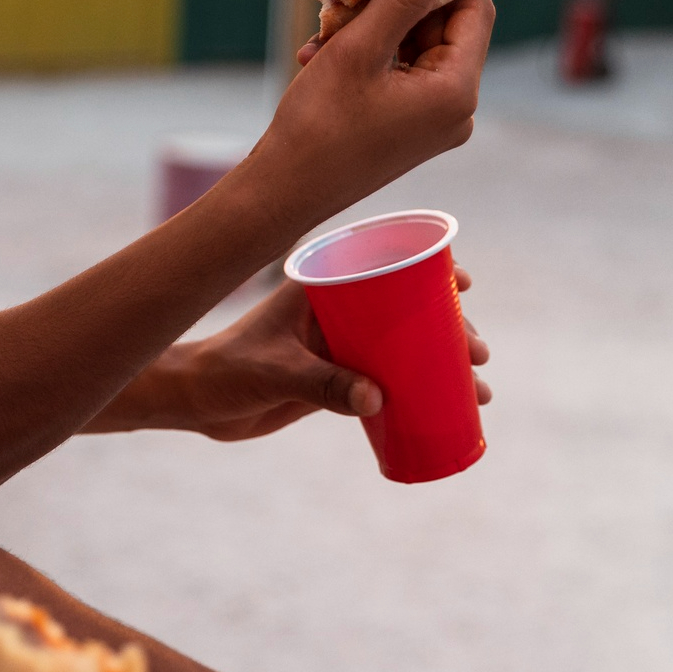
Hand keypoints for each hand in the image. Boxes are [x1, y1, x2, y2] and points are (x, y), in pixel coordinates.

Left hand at [116, 270, 490, 439]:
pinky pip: (385, 379)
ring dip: (439, 363)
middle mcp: (333, 310)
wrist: (194, 401)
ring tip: (477, 390)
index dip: (429, 268)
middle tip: (478, 353)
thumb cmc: (226, 371)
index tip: (465, 283)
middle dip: (448, 329)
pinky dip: (416, 390)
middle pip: (404, 309)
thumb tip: (379, 398)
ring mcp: (335, 344)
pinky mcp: (332, 378)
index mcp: (318, 286)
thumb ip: (322, 385)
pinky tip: (446, 408)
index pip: (381, 263)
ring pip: (400, 347)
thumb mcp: (275, 373)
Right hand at [241, 0, 494, 234]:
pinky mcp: (407, 130)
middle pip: (442, 29)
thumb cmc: (319, 124)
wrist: (283, 192)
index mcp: (455, 92)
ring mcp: (431, 123)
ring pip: (414, 50)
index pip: (474, 10)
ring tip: (325, 32)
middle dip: (398, 3)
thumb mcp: (358, 50)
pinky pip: (397, 75)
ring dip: (372, 30)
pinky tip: (320, 57)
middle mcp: (455, 110)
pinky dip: (365, 58)